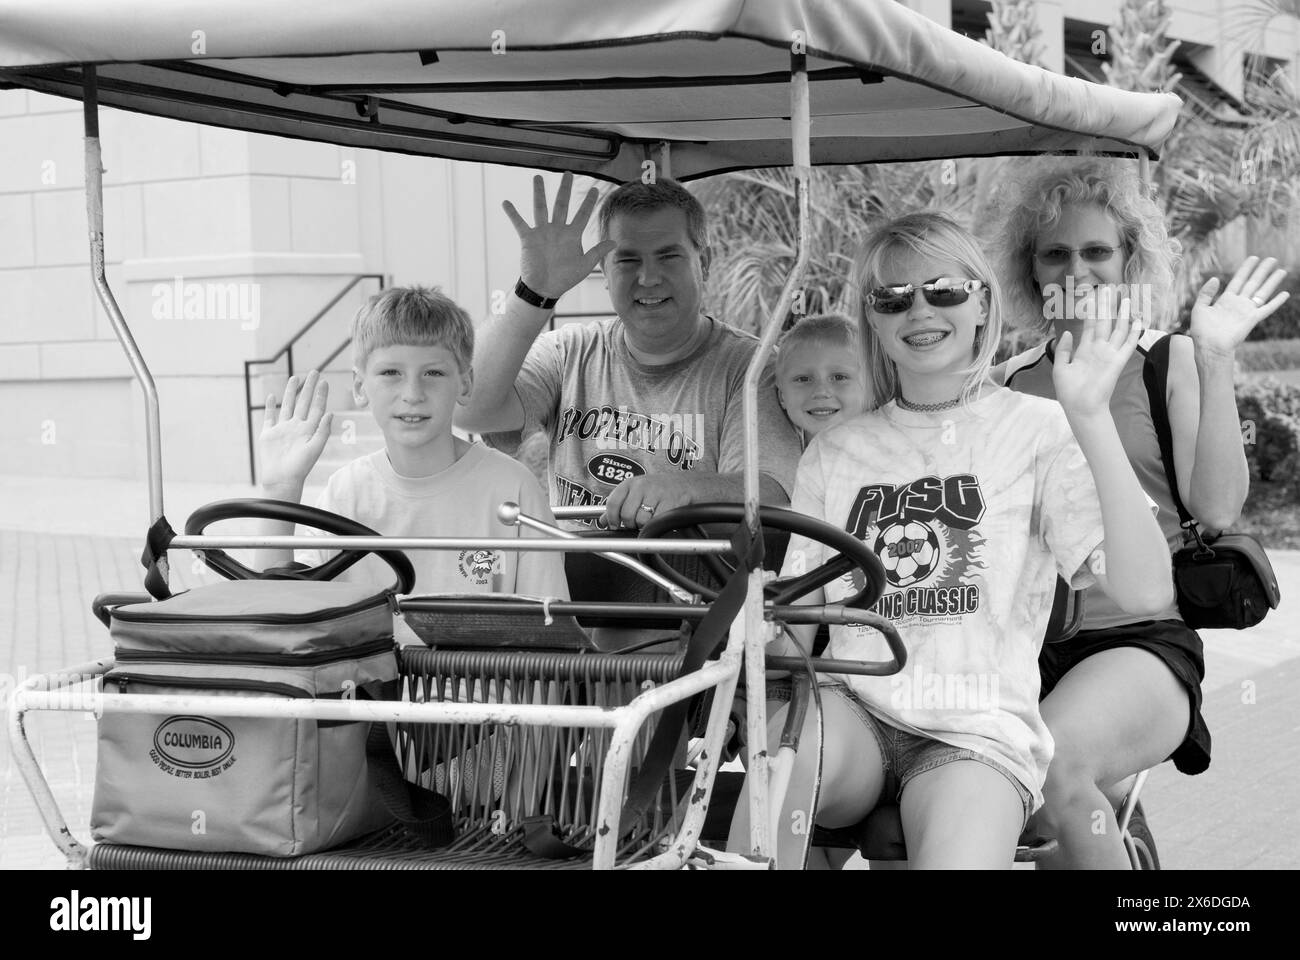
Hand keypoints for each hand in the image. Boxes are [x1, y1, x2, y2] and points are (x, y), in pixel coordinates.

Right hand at [259, 370, 332, 491]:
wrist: (281, 479)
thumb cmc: (300, 467)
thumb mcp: (315, 448)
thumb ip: (323, 430)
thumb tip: (330, 413)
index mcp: (309, 430)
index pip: (317, 408)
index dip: (320, 395)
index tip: (324, 381)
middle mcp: (297, 427)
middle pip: (303, 402)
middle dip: (309, 387)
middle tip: (314, 372)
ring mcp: (282, 429)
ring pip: (287, 406)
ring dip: (291, 392)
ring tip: (295, 378)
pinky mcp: (268, 434)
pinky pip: (269, 417)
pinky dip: (270, 407)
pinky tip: (272, 396)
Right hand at [502, 172, 616, 299]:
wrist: (545, 289)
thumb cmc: (565, 278)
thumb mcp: (585, 266)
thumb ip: (597, 252)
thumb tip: (614, 242)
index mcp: (572, 235)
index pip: (582, 215)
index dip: (589, 202)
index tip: (595, 189)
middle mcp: (557, 230)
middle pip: (562, 204)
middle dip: (565, 189)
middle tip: (568, 173)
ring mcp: (542, 232)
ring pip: (541, 208)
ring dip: (539, 193)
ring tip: (538, 177)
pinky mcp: (528, 238)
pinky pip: (520, 223)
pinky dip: (513, 214)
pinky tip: (506, 202)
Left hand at [600, 475, 695, 530]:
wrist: (685, 484)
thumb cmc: (657, 489)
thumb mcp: (635, 492)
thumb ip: (618, 506)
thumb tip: (602, 521)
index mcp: (630, 483)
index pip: (613, 503)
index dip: (612, 518)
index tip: (614, 525)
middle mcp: (642, 486)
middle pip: (627, 514)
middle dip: (630, 524)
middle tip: (636, 523)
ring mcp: (656, 493)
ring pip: (641, 520)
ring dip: (644, 525)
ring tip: (649, 518)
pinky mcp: (670, 502)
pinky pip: (656, 521)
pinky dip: (656, 524)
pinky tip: (659, 518)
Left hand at [1052, 301, 1141, 420]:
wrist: (1081, 408)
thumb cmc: (1069, 392)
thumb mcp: (1060, 368)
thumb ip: (1063, 350)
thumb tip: (1066, 332)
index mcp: (1084, 351)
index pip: (1090, 326)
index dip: (1092, 312)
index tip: (1093, 297)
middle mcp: (1098, 350)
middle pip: (1105, 323)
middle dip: (1107, 306)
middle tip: (1110, 289)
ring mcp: (1109, 355)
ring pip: (1118, 329)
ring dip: (1123, 314)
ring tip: (1126, 298)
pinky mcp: (1118, 361)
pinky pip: (1128, 344)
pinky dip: (1134, 332)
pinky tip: (1139, 320)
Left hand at [1189, 256, 1288, 356]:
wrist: (1210, 347)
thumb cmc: (1201, 331)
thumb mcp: (1199, 309)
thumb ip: (1205, 293)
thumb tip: (1216, 278)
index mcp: (1225, 300)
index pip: (1238, 280)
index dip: (1246, 268)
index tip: (1254, 258)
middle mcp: (1238, 303)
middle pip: (1253, 283)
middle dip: (1262, 270)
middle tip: (1272, 259)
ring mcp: (1246, 311)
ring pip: (1262, 292)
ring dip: (1272, 281)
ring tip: (1282, 271)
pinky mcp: (1252, 319)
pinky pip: (1267, 309)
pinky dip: (1276, 301)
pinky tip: (1285, 294)